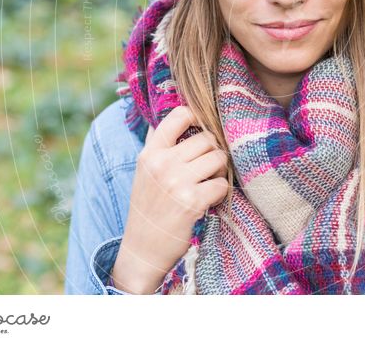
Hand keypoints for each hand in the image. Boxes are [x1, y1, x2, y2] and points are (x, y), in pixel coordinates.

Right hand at [110, 106, 229, 293]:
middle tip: (205, 169)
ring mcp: (177, 182)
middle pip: (207, 138)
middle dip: (212, 153)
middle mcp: (162, 163)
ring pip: (218, 158)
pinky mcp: (192, 202)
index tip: (201, 130)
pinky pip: (221, 184)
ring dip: (218, 171)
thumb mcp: (145, 172)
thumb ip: (160, 144)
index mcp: (150, 153)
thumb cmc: (148, 208)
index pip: (179, 115)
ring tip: (207, 183)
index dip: (197, 118)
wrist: (142, 250)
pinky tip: (209, 200)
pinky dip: (220, 193)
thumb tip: (182, 114)